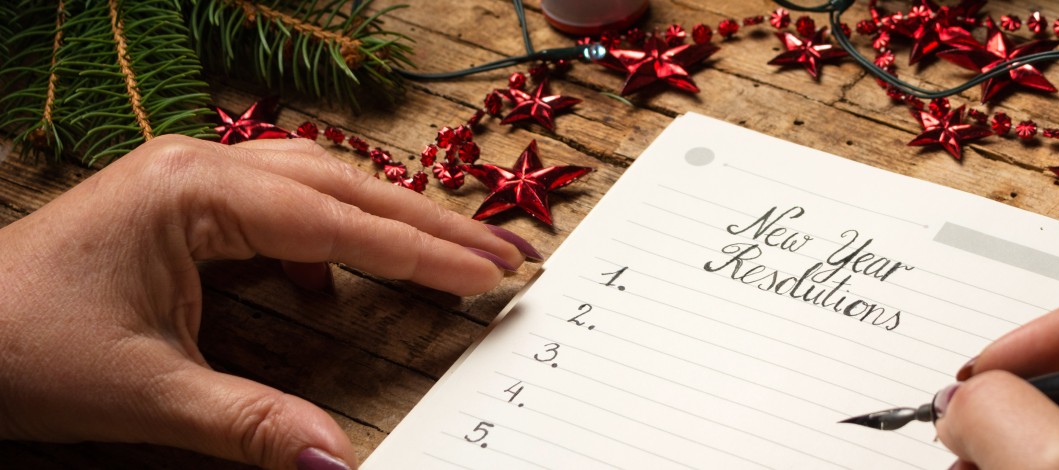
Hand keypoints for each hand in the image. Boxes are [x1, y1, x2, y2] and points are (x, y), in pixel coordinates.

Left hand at [0, 136, 539, 468]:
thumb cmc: (17, 349)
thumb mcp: (147, 394)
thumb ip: (253, 423)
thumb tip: (341, 460)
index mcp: (193, 194)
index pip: (339, 221)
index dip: (426, 252)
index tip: (494, 274)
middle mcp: (195, 168)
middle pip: (343, 187)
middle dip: (430, 226)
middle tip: (508, 259)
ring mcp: (184, 181)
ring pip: (316, 186)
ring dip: (387, 223)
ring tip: (453, 258)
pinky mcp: (176, 206)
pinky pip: (277, 206)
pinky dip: (328, 236)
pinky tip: (338, 276)